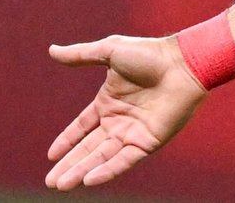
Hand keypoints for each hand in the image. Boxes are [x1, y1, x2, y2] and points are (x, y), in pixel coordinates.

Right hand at [46, 35, 206, 189]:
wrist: (183, 63)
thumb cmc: (151, 54)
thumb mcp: (110, 51)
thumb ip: (81, 55)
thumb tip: (52, 50)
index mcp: (109, 102)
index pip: (82, 127)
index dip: (67, 141)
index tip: (51, 155)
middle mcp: (119, 120)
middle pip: (89, 148)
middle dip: (69, 164)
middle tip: (50, 182)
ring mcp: (134, 132)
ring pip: (102, 157)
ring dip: (81, 171)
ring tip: (60, 185)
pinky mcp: (149, 140)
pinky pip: (125, 160)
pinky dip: (107, 170)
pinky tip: (89, 180)